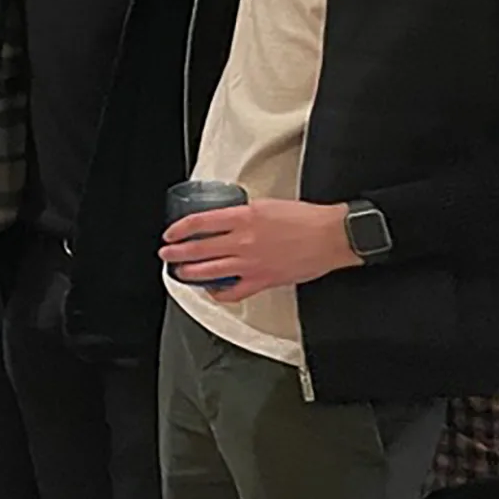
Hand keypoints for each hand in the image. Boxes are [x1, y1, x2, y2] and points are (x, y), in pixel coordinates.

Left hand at [159, 199, 359, 303]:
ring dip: (189, 273)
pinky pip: (232, 292)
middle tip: (167, 255)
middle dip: (176, 254)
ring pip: (209, 272)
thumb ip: (243, 214)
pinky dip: (218, 293)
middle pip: (198, 249)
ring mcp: (251, 263)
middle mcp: (243, 241)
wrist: (331, 236)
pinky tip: (212, 290)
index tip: (170, 234)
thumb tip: (225, 220)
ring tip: (180, 273)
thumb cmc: (305, 218)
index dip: (179, 229)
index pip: (199, 223)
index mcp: (243, 217)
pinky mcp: (262, 280)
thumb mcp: (267, 205)